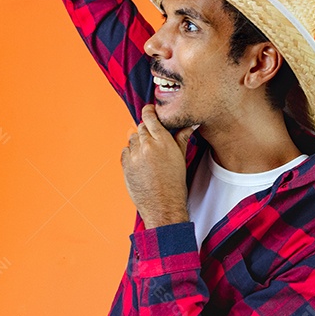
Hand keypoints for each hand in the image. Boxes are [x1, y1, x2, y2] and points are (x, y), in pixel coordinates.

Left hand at [121, 105, 197, 228]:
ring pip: (132, 139)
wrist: (163, 205)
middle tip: (152, 139)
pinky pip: (125, 151)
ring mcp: (134, 155)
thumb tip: (190, 125)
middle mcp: (147, 145)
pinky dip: (130, 153)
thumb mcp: (181, 158)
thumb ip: (181, 138)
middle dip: (146, 130)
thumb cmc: (174, 184)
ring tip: (147, 155)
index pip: (150, 117)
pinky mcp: (125, 165)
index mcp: (162, 141)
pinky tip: (140, 162)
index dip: (149, 111)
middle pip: (141, 127)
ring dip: (138, 142)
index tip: (149, 110)